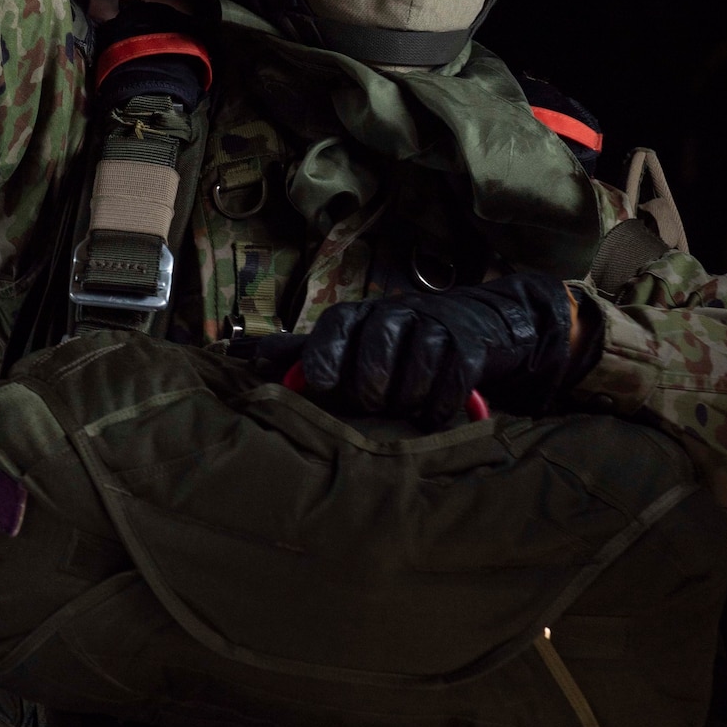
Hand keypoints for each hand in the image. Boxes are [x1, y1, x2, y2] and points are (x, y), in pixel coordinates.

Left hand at [258, 272, 581, 429]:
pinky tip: (433, 413)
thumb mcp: (349, 340)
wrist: (472, 322)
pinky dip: (439, 408)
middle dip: (372, 396)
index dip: (325, 365)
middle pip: (372, 366)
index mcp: (356, 315)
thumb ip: (304, 352)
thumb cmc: (396, 340)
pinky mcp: (469, 346)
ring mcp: (434, 327)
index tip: (327, 389)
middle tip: (377, 402)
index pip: (330, 337)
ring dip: (408, 404)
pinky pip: (450, 385)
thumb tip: (255, 360)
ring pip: (412, 381)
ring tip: (406, 405)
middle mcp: (393, 313)